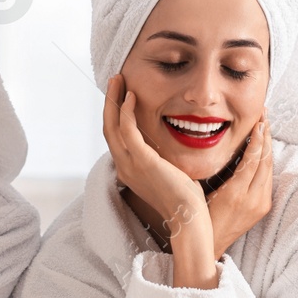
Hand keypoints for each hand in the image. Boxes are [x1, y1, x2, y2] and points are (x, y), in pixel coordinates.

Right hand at [102, 74, 209, 245]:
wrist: (189, 217)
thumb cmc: (186, 199)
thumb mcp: (170, 173)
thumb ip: (164, 158)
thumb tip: (169, 146)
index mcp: (130, 171)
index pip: (116, 138)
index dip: (116, 114)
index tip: (121, 94)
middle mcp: (124, 168)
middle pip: (108, 128)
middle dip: (110, 102)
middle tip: (115, 80)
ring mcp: (130, 165)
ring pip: (112, 126)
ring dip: (114, 100)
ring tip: (119, 80)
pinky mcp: (141, 161)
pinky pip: (127, 130)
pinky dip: (126, 112)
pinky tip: (132, 97)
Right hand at [205, 117, 273, 258]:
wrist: (210, 245)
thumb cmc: (199, 217)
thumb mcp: (201, 191)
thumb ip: (214, 170)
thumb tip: (220, 145)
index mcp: (235, 194)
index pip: (253, 158)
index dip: (257, 137)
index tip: (258, 121)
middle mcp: (252, 199)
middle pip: (265, 160)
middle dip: (266, 136)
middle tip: (265, 116)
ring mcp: (260, 204)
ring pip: (269, 169)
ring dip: (268, 147)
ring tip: (266, 128)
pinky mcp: (263, 208)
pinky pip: (267, 179)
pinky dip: (266, 161)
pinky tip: (264, 150)